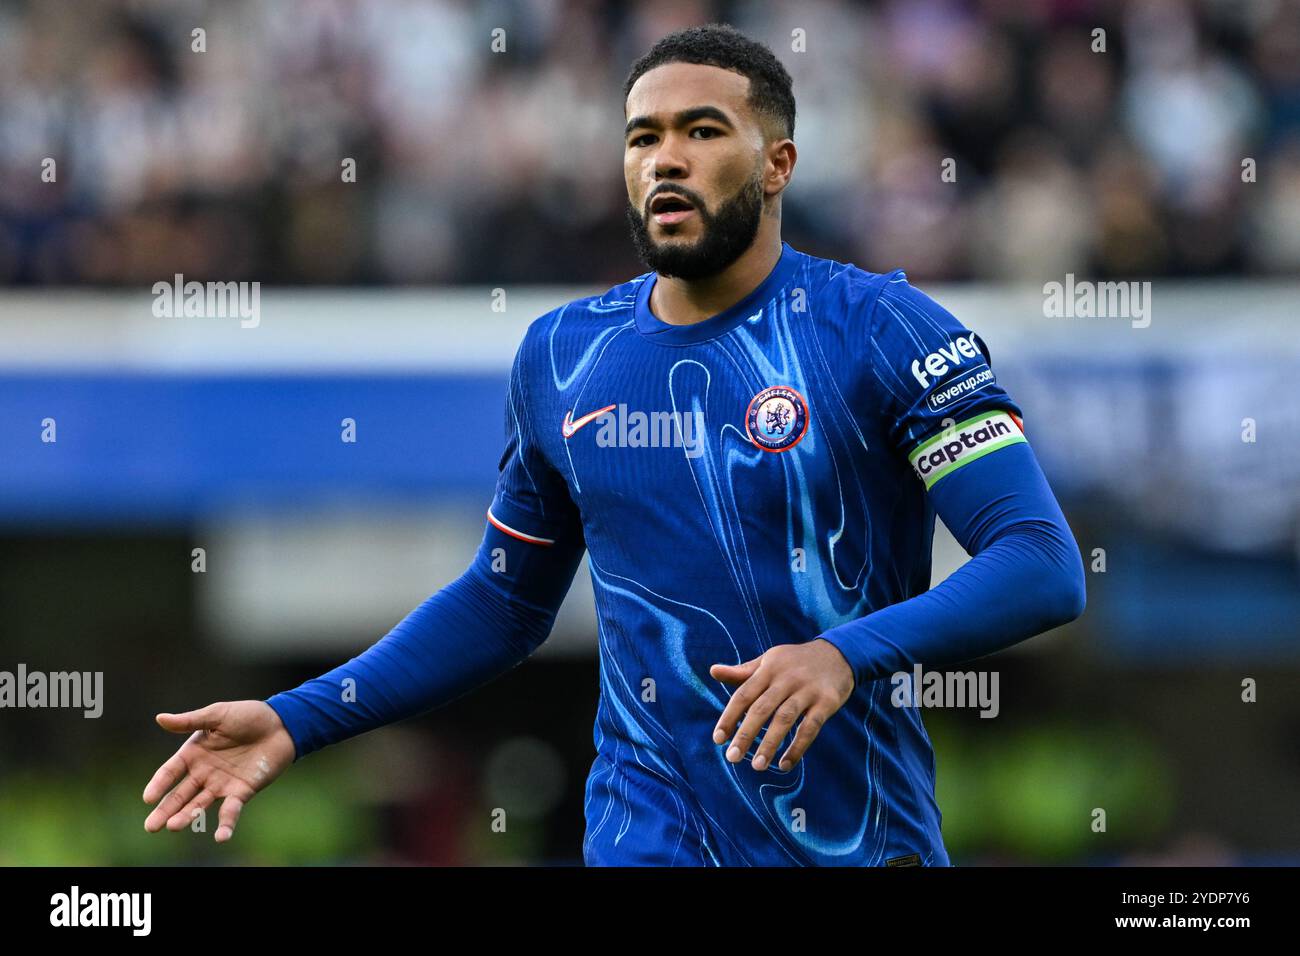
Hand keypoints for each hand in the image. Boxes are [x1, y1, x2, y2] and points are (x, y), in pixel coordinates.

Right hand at [143, 700, 296, 842]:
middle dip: (165, 810)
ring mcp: (222, 784)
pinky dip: (226, 824)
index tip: (148, 798)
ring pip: (199, 805)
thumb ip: (190, 721)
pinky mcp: (241, 792)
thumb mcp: (217, 715)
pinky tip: (220, 837)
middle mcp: (204, 772)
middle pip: (180, 795)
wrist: (282, 723)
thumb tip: (159, 718)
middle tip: (151, 827)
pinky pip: (230, 810)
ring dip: (187, 817)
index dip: (159, 785)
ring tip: (173, 827)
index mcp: (194, 754)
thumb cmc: (248, 715)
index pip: (170, 772)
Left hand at [709, 639, 853, 771]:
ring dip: (770, 743)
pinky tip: (785, 764)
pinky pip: (810, 727)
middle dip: (745, 734)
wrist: (839, 653)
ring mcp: (807, 689)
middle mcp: (786, 678)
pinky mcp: (827, 702)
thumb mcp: (769, 661)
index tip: (718, 739)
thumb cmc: (795, 662)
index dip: (729, 717)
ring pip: (785, 718)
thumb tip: (712, 671)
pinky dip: (798, 747)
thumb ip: (742, 672)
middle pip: (762, 708)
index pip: (744, 694)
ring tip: (757, 766)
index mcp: (768, 668)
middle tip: (732, 758)